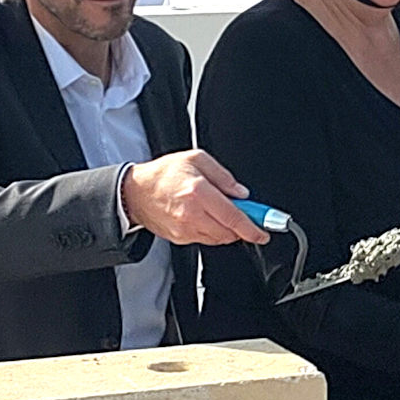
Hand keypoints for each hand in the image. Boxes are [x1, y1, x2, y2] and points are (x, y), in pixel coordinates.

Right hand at [121, 150, 268, 246]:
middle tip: (245, 214)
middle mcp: (192, 214)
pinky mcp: (180, 238)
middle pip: (229, 232)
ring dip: (228, 229)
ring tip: (220, 211)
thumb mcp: (197, 159)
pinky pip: (206, 240)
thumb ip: (223, 176)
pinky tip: (207, 217)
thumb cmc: (164, 174)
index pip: (233, 217)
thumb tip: (242, 193)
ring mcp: (185, 229)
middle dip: (242, 226)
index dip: (253, 227)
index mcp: (198, 192)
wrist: (135, 192)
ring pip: (219, 239)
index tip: (264, 232)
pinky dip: (213, 232)